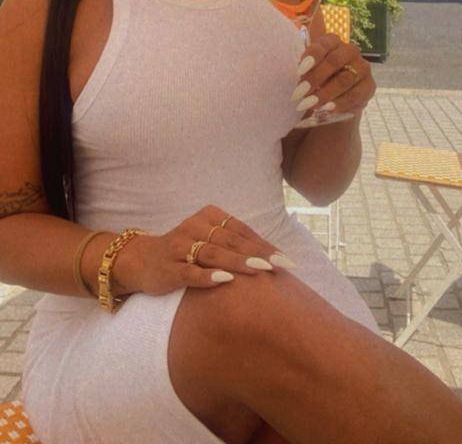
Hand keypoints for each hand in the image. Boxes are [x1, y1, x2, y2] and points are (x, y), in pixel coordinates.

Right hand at [114, 205, 296, 295]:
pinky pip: (189, 272)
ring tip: (261, 269)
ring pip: (214, 254)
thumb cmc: (184, 252)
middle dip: (259, 253)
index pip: (241, 230)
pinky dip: (207, 276)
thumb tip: (272, 257)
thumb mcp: (208, 241)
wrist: (140, 260)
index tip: (286, 259)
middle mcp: (194, 227)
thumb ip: (234, 245)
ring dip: (239, 261)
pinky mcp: (168, 267)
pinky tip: (224, 281)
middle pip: (232, 241)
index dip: (264, 244)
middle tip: (282, 265)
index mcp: (208, 216)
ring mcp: (180, 247)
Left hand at [292, 33, 375, 118]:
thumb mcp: (308, 68)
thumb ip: (304, 61)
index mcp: (333, 41)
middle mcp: (350, 51)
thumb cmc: (318, 77)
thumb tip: (298, 52)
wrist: (335, 95)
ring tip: (309, 104)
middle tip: (299, 92)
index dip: (312, 56)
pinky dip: (339, 103)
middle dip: (315, 77)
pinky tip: (327, 109)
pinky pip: (356, 95)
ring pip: (345, 79)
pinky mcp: (369, 86)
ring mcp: (362, 68)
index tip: (298, 71)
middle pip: (335, 61)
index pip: (324, 44)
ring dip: (325, 93)